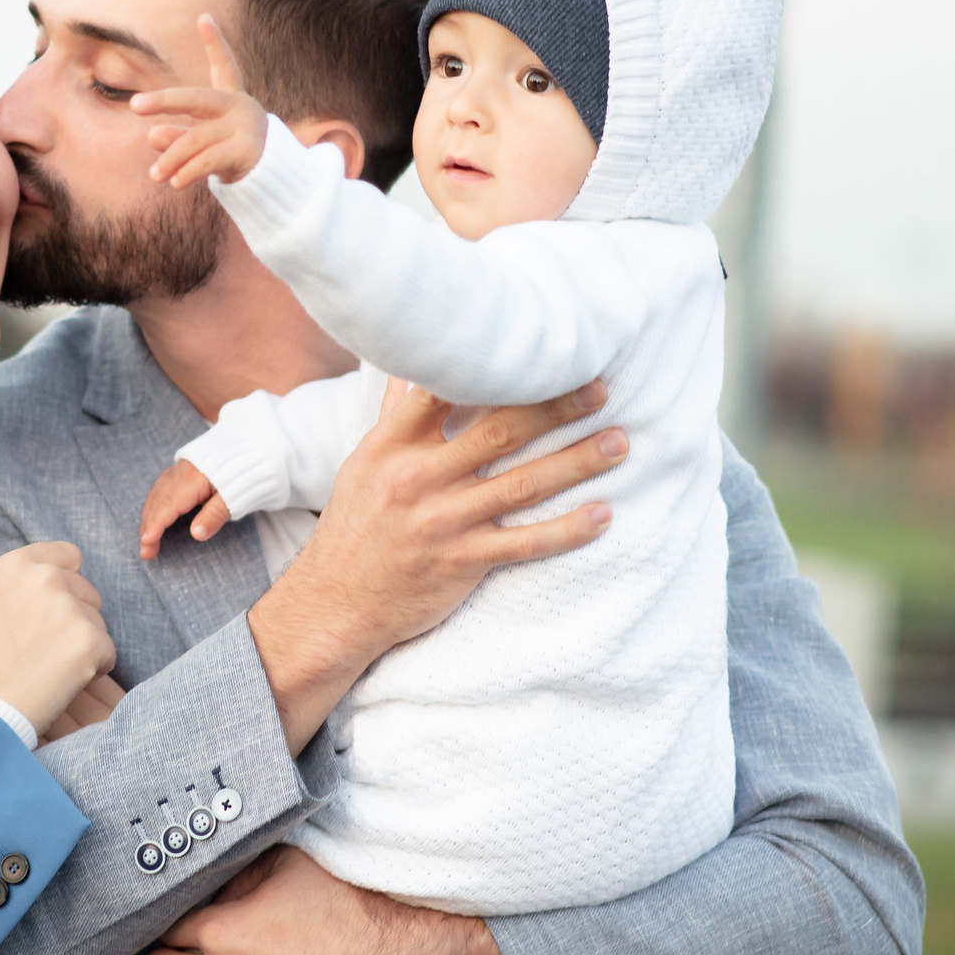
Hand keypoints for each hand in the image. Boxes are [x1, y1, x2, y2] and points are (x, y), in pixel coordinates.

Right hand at [0, 543, 116, 734]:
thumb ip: (27, 588)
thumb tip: (67, 580)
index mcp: (16, 565)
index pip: (68, 555)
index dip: (66, 584)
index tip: (52, 610)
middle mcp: (44, 577)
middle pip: (88, 592)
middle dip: (75, 619)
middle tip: (42, 650)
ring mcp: (68, 608)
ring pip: (98, 624)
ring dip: (82, 646)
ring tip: (44, 669)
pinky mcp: (89, 640)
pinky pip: (108, 653)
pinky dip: (93, 671)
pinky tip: (60, 683)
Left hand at [131, 15, 270, 186]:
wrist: (273, 182)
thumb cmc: (232, 156)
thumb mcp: (201, 145)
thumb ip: (177, 137)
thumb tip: (152, 135)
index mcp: (231, 99)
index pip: (224, 67)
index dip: (215, 43)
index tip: (204, 17)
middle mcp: (240, 107)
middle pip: (195, 99)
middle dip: (164, 100)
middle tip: (135, 105)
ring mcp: (245, 127)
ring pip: (195, 139)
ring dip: (171, 159)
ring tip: (155, 175)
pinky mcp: (247, 151)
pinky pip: (207, 160)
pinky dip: (188, 171)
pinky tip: (174, 182)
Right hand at [139, 460, 232, 559]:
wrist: (247, 449)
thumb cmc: (241, 475)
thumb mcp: (232, 499)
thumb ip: (214, 516)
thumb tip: (196, 534)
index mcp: (192, 481)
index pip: (168, 506)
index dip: (155, 526)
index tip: (146, 543)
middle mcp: (179, 474)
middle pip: (157, 503)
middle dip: (148, 528)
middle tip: (146, 552)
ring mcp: (177, 470)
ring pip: (155, 496)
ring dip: (148, 518)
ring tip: (147, 540)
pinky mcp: (178, 470)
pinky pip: (159, 489)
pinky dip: (153, 506)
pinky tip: (153, 516)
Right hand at [248, 379, 625, 752]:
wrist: (335, 604)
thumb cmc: (355, 527)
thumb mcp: (365, 465)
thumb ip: (397, 417)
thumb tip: (413, 367)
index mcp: (391, 447)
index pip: (444, 392)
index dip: (494, 368)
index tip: (539, 350)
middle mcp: (417, 479)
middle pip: (497, 432)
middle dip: (554, 408)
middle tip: (600, 388)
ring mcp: (441, 523)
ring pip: (521, 485)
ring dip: (575, 462)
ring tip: (619, 444)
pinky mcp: (461, 563)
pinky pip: (524, 543)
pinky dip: (567, 530)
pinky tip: (602, 514)